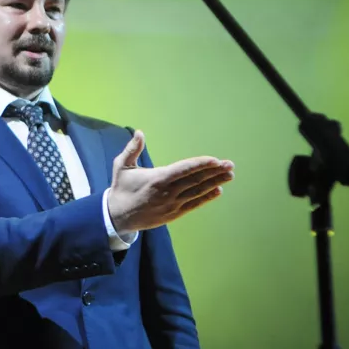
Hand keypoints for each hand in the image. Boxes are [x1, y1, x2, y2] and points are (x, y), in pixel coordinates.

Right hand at [106, 130, 233, 233]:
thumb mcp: (121, 166)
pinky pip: (194, 204)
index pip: (184, 170)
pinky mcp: (174, 213)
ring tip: (229, 175)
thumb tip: (139, 132)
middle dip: (214, 171)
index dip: (201, 164)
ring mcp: (173, 204)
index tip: (215, 159)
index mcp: (157, 179)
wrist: (119, 216)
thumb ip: (132, 149)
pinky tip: (218, 190)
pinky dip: (207, 197)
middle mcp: (168, 192)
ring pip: (198, 192)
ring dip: (215, 182)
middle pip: (196, 180)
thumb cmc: (121, 188)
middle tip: (230, 164)